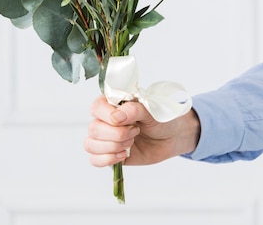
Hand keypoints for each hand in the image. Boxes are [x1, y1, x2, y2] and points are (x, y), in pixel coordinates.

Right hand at [84, 95, 200, 166]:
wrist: (171, 136)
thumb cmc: (160, 118)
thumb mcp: (150, 110)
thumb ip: (133, 110)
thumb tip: (115, 117)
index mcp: (112, 103)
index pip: (96, 107)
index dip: (107, 116)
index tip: (126, 121)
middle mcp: (105, 120)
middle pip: (93, 129)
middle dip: (116, 135)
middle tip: (135, 132)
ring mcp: (106, 138)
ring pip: (91, 145)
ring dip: (112, 147)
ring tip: (130, 143)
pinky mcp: (109, 154)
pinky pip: (94, 160)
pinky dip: (108, 160)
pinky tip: (123, 155)